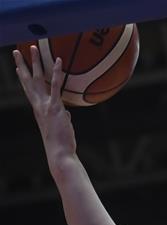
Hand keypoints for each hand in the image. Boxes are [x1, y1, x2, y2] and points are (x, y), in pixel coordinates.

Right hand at [13, 46, 76, 164]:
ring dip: (35, 61)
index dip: (24, 79)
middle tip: (17, 51)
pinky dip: (57, 72)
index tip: (19, 68)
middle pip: (28, 81)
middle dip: (23, 64)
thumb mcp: (60, 129)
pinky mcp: (55, 107)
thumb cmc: (61, 145)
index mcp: (38, 110)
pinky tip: (58, 60)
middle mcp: (38, 106)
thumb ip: (61, 118)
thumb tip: (66, 115)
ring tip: (32, 46)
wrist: (59, 154)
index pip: (29, 91)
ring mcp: (45, 105)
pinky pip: (56, 86)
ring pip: (38, 78)